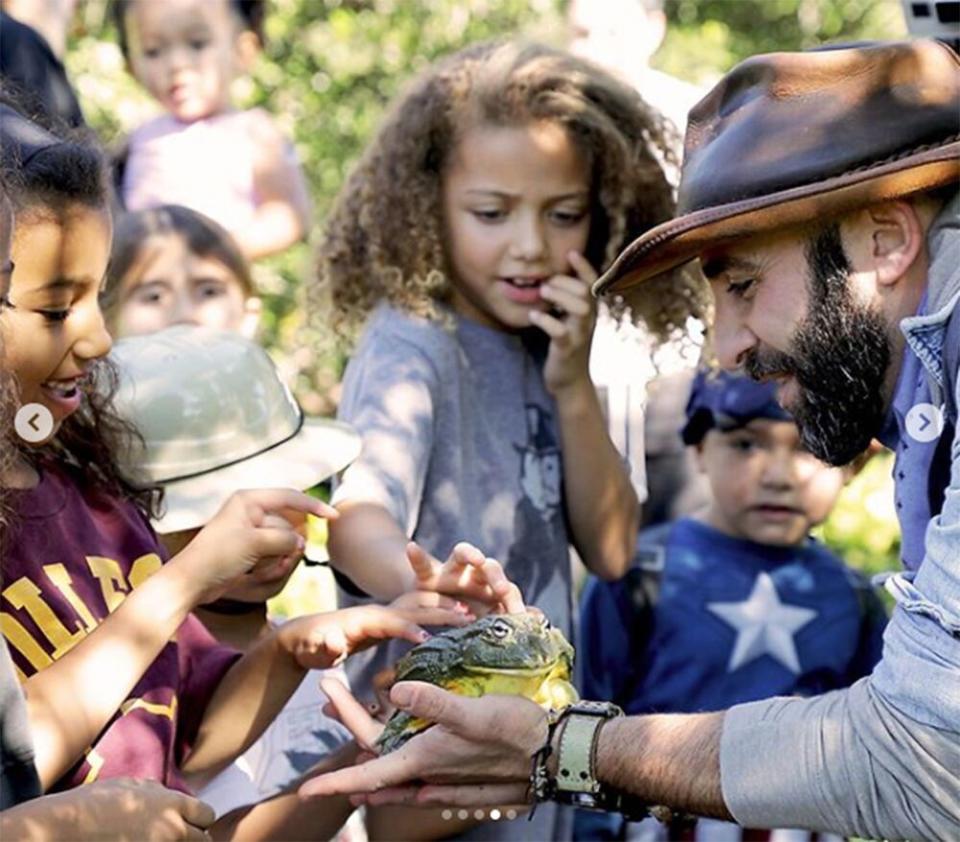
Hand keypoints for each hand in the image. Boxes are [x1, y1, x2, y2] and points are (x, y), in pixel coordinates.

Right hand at [13, 778, 214, 840]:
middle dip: (193, 840)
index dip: (199, 821)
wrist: (65, 827)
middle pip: (203, 840)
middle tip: (175, 839)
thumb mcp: (130, 785)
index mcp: (171, 804)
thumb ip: (156, 791)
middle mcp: (171, 827)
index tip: (188, 825)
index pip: (207, 815)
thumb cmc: (93, 803)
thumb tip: (167, 792)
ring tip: (157, 840)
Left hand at [172, 489, 337, 604]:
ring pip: (283, 543)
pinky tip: (255, 575)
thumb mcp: (255, 543)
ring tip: (259, 570)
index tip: (333, 517)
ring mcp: (252, 532)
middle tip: (276, 560)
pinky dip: (270, 566)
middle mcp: (252, 512)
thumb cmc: (217, 556)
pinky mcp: (251, 550)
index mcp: (249, 500)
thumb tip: (301, 542)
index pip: (290, 497)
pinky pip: (274, 555)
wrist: (192, 582)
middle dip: (286, 546)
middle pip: (288, 526)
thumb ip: (284, 538)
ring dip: (277, 559)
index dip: (314, 506)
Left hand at [278, 593, 471, 669]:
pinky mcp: (397, 618)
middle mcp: (383, 610)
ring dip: (448, 606)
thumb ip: (324, 644)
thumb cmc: (310, 645)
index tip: (427, 638)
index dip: (407, 628)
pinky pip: (424, 610)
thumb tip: (333, 640)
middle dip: (440, 611)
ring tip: (473, 615)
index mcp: (366, 619)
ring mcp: (391, 611)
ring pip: (424, 603)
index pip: (391, 621)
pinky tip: (465, 621)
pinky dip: (445, 610)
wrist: (307, 632)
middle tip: (468, 618)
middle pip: (415, 606)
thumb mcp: (313, 647)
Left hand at [299, 680, 545, 807]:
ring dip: (377, 771)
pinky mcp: (468, 781)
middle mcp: (433, 776)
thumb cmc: (516, 731)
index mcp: (426, 759)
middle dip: (352, 757)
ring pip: (403, 783)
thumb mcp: (474, 711)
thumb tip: (394, 692)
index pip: (372, 775)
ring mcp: (451, 781)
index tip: (306, 791)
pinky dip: (409, 783)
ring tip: (358, 759)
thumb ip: (433, 702)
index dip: (338, 782)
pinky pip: (428, 788)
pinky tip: (413, 782)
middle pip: (382, 773)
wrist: (556, 755)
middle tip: (329, 728)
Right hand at [407, 541, 524, 614]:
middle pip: (489, 567)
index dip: (513, 600)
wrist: (432, 603)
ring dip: (470, 554)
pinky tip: (412, 547)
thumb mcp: (486, 617)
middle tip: (502, 589)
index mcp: (490, 588)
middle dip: (496, 575)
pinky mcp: (427, 575)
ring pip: (461, 555)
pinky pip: (422, 564)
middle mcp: (473, 574)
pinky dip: (417, 556)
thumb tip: (539, 618)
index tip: (519, 614)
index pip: (506, 588)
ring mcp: (450, 571)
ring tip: (476, 557)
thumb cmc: (465, 611)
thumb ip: (509, 614)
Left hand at [529, 251, 597, 395]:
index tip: (571, 252)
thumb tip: (553, 277)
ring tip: (542, 295)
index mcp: (589, 311)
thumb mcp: (570, 321)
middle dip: (563, 282)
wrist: (570, 381)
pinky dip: (545, 321)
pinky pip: (559, 331)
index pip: (592, 283)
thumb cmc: (566, 345)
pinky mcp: (567, 349)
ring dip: (558, 297)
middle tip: (545, 284)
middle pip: (585, 292)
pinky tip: (533, 316)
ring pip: (579, 308)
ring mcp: (579, 335)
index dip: (584, 267)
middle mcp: (588, 321)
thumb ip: (566, 301)